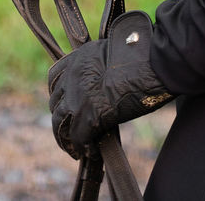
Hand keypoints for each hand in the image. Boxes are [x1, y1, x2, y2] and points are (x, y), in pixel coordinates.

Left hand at [48, 10, 172, 156]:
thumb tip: (103, 78)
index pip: (54, 78)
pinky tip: (90, 152)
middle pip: (55, 103)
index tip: (64, 104)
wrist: (150, 65)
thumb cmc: (141, 56)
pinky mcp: (88, 117)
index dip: (58, 95)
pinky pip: (78, 138)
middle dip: (61, 119)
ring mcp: (77, 98)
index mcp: (78, 59)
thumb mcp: (112, 52)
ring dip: (66, 138)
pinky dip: (83, 147)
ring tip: (74, 149)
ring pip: (60, 123)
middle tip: (68, 131)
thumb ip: (100, 65)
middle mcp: (72, 77)